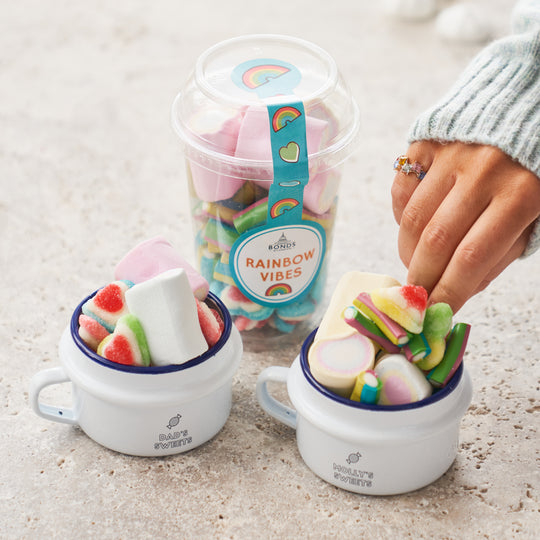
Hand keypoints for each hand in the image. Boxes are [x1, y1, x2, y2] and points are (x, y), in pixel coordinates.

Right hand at [391, 141, 539, 311]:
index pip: (472, 258)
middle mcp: (482, 172)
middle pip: (436, 240)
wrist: (529, 103)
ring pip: (412, 217)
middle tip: (415, 295)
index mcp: (521, 195)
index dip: (448, 291)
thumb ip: (502, 251)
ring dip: (407, 251)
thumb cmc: (535, 170)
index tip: (433, 312)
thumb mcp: (537, 215)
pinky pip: (401, 188)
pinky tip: (411, 227)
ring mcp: (451, 154)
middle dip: (420, 277)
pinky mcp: (427, 141)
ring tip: (414, 263)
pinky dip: (400, 216)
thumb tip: (460, 287)